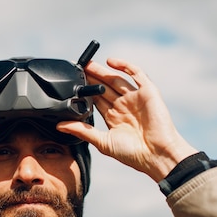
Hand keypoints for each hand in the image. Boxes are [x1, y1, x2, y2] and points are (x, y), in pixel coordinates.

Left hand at [57, 58, 196, 181]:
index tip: (70, 84)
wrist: (158, 155)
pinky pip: (136, 74)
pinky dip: (124, 66)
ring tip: (88, 64)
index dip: (84, 91)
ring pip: (116, 79)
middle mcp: (124, 106)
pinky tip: (111, 62)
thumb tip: (59, 126)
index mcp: (114, 118)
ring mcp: (136, 98)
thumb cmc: (133, 154)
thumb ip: (82, 131)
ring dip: (102, 71)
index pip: (96, 100)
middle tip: (77, 68)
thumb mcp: (102, 142)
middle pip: (104, 87)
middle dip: (91, 77)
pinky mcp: (148, 91)